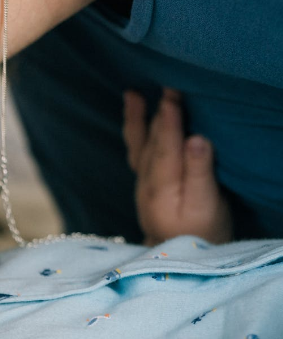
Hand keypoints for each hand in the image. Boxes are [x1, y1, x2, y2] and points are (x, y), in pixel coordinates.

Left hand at [124, 89, 231, 245]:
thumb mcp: (205, 206)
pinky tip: (136, 118)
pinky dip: (136, 132)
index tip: (172, 92)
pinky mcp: (146, 185)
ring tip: (133, 94)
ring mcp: (143, 183)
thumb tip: (196, 139)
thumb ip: (199, 172)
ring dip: (137, 119)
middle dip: (159, 113)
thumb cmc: (199, 233)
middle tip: (166, 81)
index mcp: (161, 186)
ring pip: (139, 145)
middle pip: (152, 141)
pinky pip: (138, 152)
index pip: (165, 146)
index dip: (169, 119)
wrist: (175, 257)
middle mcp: (146, 182)